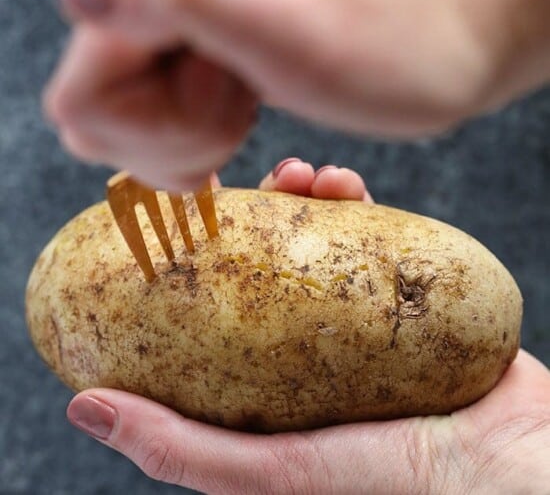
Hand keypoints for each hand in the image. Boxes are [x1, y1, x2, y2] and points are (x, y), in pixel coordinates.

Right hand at [45, 0, 542, 190]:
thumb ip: (182, 0)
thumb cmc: (412, 32)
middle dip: (174, 144)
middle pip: (101, 113)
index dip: (144, 135)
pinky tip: (256, 122)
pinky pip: (180, 119)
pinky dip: (212, 143)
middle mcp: (171, 0)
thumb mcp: (300, 29)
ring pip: (140, 123)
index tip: (226, 118)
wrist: (476, 16)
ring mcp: (194, 29)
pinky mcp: (220, 54)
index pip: (80, 96)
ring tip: (256, 111)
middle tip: (245, 114)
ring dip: (195, 146)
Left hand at [66, 160, 549, 494]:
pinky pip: (374, 233)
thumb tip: (87, 408)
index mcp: (269, 381)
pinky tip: (343, 185)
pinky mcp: (406, 291)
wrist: (524, 464)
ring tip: (300, 175)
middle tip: (233, 185)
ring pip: (315, 240)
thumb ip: (189, 451)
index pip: (209, 312)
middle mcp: (307, 343)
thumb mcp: (283, 473)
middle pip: (261, 265)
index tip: (160, 217)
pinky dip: (355, 202)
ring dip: (300, 199)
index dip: (183, 262)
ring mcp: (358, 313)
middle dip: (246, 218)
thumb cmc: (406, 487)